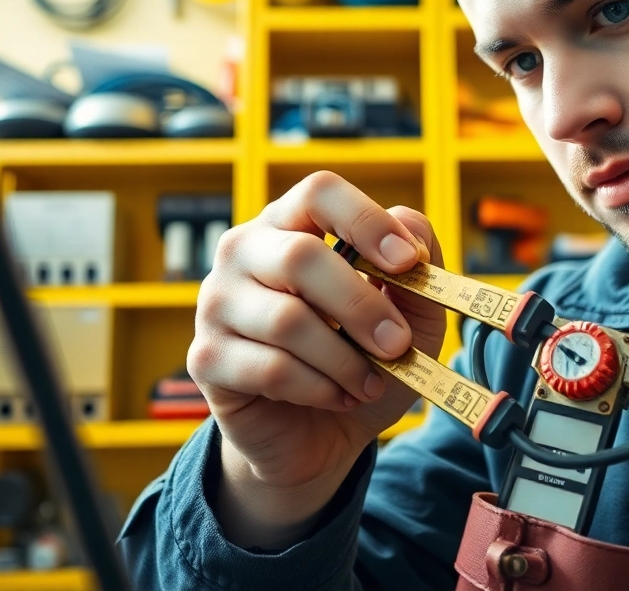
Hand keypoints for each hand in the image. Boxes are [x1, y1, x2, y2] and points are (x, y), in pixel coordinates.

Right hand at [187, 171, 445, 546]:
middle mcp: (244, 252)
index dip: (366, 221)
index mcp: (293, 224)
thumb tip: (412, 233)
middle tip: (399, 345)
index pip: (319, 193)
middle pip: (300, 258)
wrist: (321, 435)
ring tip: (370, 381)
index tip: (409, 261)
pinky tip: (337, 396)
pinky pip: (271, 369)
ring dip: (346, 360)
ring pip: (289, 321)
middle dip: (362, 306)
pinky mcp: (206, 358)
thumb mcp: (413, 314)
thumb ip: (421, 267)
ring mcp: (217, 303)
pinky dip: (320, 388)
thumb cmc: (363, 358)